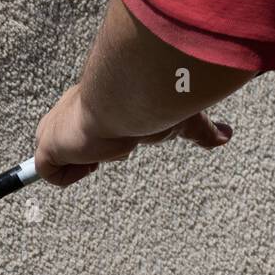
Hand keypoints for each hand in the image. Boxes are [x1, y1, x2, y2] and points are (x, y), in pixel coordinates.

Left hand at [33, 84, 232, 186]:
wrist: (129, 100)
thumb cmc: (154, 105)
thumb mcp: (178, 120)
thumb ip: (200, 130)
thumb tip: (227, 136)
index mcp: (95, 104)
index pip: (91, 129)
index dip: (106, 140)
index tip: (119, 141)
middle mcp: (69, 114)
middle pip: (74, 146)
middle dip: (97, 152)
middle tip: (116, 142)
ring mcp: (56, 131)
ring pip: (65, 160)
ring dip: (90, 160)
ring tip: (107, 144)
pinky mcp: (47, 148)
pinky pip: (49, 175)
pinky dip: (72, 175)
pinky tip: (91, 156)